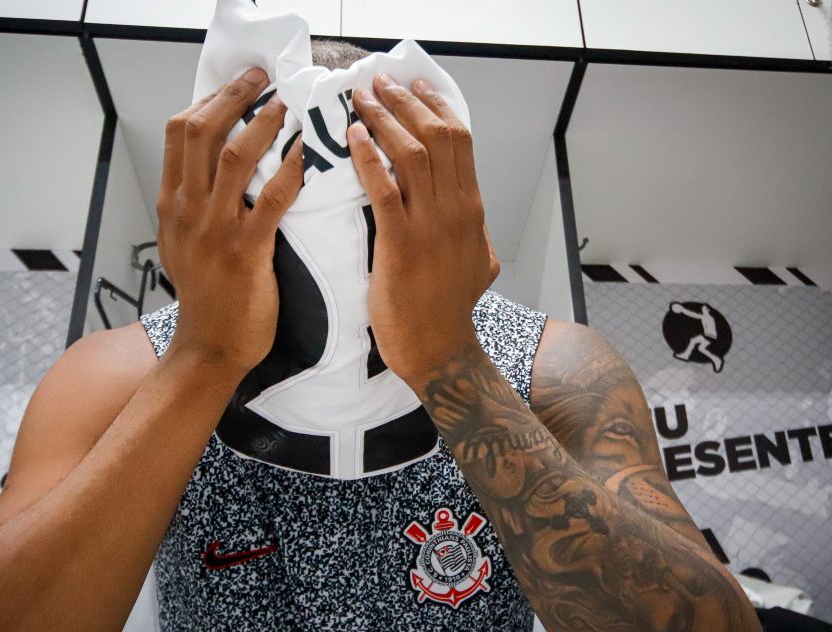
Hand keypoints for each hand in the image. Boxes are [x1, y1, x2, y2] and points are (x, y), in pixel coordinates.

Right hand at [157, 67, 304, 375]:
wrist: (209, 347)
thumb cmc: (204, 299)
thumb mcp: (180, 244)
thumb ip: (191, 206)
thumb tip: (209, 170)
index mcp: (171, 205)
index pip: (179, 133)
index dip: (209, 99)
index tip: (237, 85)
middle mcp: (187, 210)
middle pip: (201, 132)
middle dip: (234, 96)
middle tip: (263, 79)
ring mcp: (215, 230)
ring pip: (234, 157)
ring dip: (264, 123)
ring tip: (287, 105)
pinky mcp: (246, 252)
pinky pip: (271, 200)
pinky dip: (289, 170)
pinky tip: (304, 154)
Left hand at [348, 75, 498, 390]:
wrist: (438, 349)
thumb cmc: (449, 309)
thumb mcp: (479, 263)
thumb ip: (475, 234)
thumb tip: (473, 221)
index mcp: (471, 208)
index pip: (460, 140)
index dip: (435, 105)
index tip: (414, 85)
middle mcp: (456, 210)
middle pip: (437, 136)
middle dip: (406, 102)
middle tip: (378, 83)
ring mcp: (430, 227)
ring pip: (411, 154)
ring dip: (384, 120)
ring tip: (360, 100)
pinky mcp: (401, 245)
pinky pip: (383, 190)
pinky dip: (367, 158)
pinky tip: (353, 139)